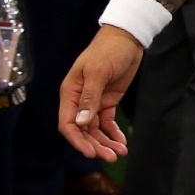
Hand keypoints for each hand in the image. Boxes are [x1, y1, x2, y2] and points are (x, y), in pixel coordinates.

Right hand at [58, 25, 142, 161]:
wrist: (127, 38)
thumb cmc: (108, 50)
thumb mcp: (98, 72)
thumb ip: (90, 97)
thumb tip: (81, 122)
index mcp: (70, 93)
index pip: (67, 124)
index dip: (77, 140)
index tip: (90, 153)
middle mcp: (79, 101)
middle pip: (82, 131)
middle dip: (95, 145)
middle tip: (111, 157)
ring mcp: (94, 102)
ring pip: (95, 129)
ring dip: (105, 142)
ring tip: (119, 153)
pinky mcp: (109, 101)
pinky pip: (107, 122)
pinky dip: (113, 133)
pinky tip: (121, 142)